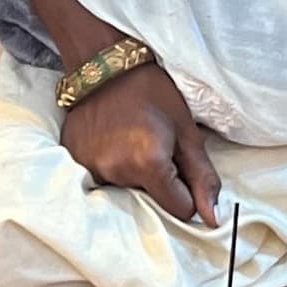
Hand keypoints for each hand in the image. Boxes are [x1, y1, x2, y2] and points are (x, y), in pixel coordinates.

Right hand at [60, 63, 220, 226]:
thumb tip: (212, 220)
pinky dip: (110, 167)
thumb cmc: (153, 93)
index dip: (185, 191)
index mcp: (148, 164)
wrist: (106, 65)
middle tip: (153, 146)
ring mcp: (89, 168)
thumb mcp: (187, 132)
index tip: (178, 164)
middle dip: (158, 184)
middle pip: (149, 203)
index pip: (179, 209)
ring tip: (129, 142)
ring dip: (132, 176)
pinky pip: (101, 180)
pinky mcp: (74, 161)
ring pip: (124, 193)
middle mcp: (115, 172)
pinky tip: (111, 142)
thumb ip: (202, 178)